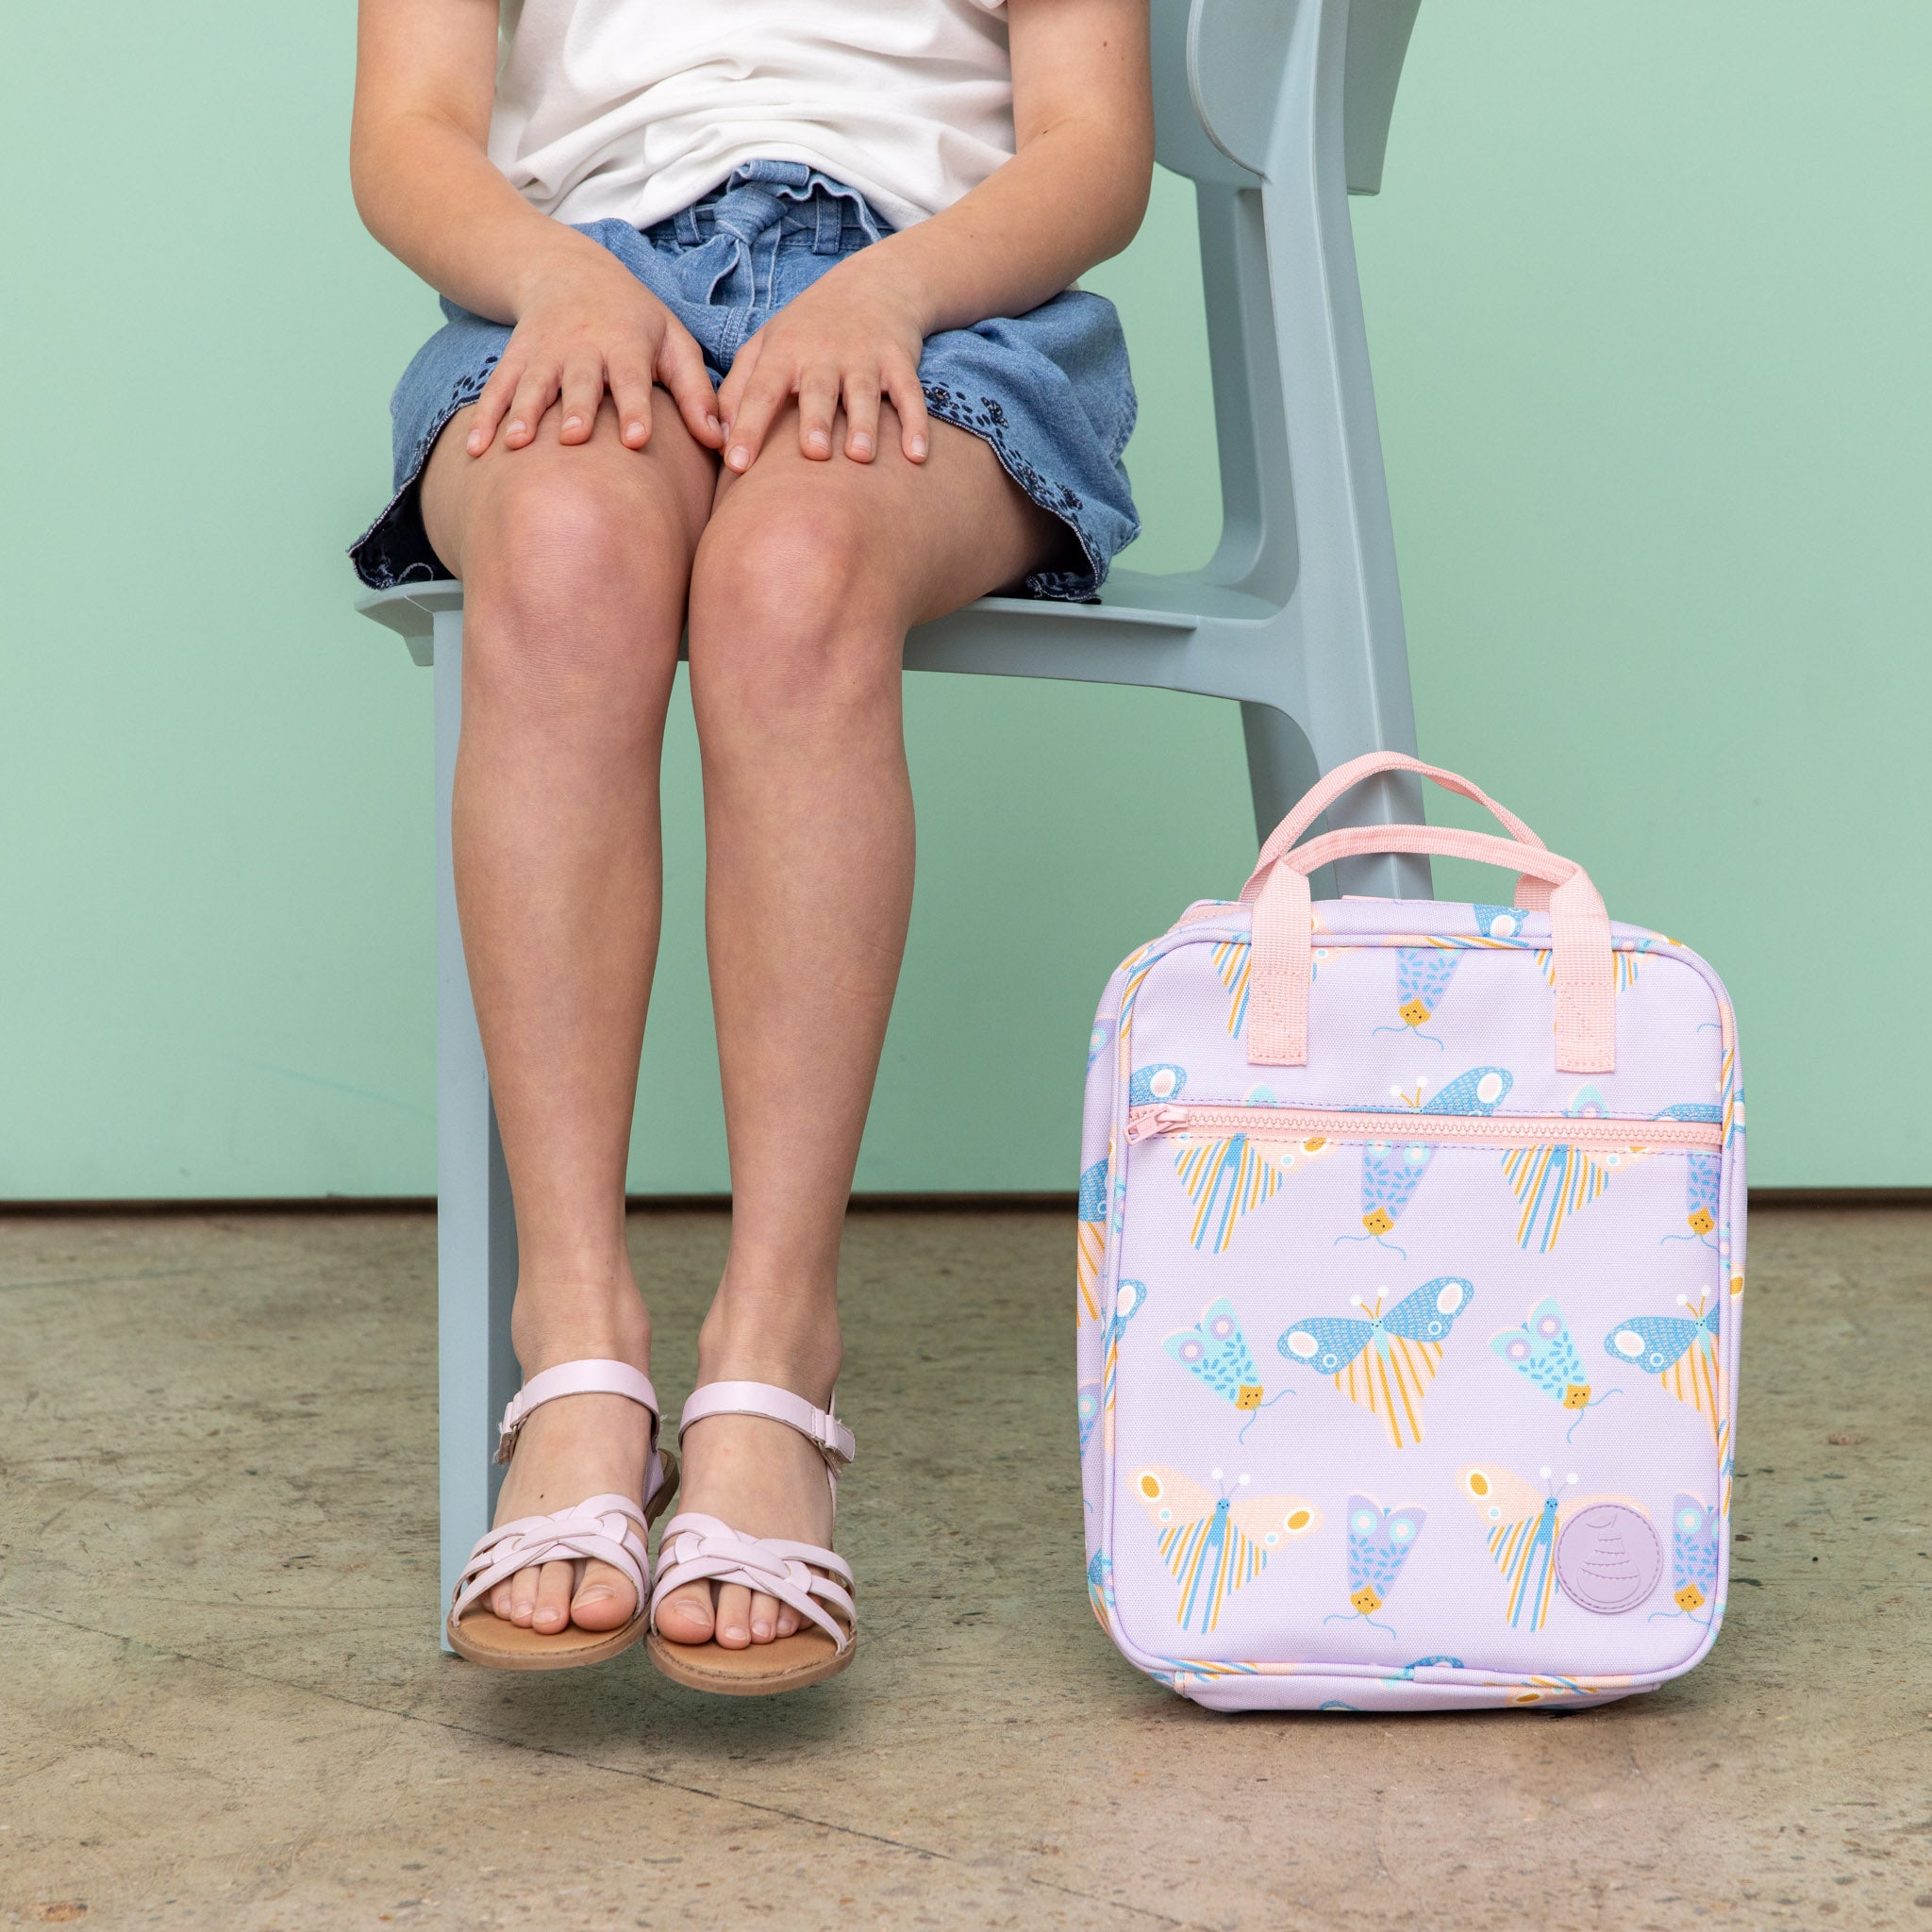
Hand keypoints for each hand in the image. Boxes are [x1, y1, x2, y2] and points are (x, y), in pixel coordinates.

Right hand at [465, 246, 722, 456]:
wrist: (568, 270)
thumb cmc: (635, 319)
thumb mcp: (673, 342)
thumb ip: (698, 393)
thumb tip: (724, 443)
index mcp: (626, 343)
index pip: (633, 378)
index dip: (635, 408)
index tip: (638, 440)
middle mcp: (583, 347)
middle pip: (579, 381)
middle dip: (574, 408)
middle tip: (572, 440)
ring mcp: (544, 353)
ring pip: (532, 385)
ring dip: (522, 414)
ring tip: (515, 446)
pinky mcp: (516, 359)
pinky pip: (498, 389)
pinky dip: (485, 417)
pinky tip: (476, 450)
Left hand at [716, 254, 931, 472]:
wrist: (873, 283)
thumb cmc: (807, 328)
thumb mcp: (766, 346)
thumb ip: (736, 390)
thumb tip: (713, 438)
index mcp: (784, 353)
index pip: (761, 392)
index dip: (747, 426)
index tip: (736, 464)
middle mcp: (823, 354)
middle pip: (817, 391)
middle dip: (815, 421)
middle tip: (813, 453)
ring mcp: (864, 357)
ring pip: (863, 394)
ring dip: (864, 425)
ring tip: (861, 457)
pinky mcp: (899, 362)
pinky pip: (909, 395)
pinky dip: (916, 424)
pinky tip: (916, 456)